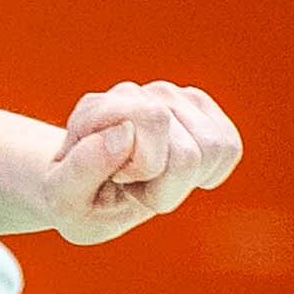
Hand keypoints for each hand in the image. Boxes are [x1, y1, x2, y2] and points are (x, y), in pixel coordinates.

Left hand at [34, 81, 240, 244]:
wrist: (85, 191)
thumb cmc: (75, 200)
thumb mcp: (63, 200)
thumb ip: (82, 168)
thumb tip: (124, 132)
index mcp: (96, 109)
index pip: (154, 121)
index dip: (144, 171)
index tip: (117, 181)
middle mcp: (134, 93)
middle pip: (188, 151)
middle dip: (166, 185)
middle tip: (133, 185)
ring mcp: (168, 96)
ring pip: (216, 148)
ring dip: (186, 179)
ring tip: (150, 179)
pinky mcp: (197, 109)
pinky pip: (230, 146)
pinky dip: (209, 172)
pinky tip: (174, 172)